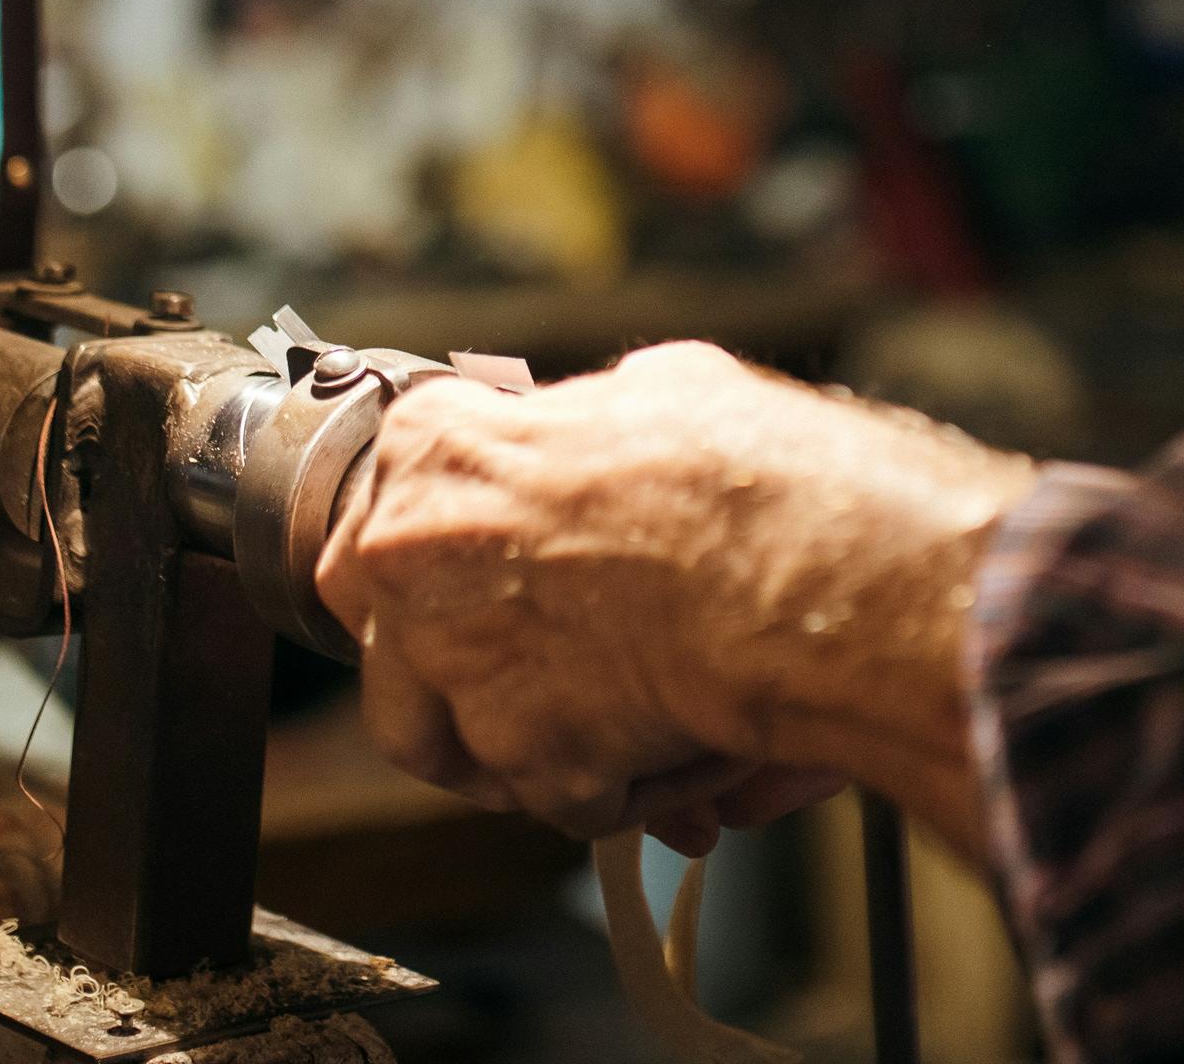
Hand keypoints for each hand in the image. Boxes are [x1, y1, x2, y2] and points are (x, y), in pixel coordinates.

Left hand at [312, 341, 1036, 845]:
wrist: (801, 567)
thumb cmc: (746, 470)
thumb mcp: (666, 390)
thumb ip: (596, 425)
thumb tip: (613, 426)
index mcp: (435, 447)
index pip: (390, 500)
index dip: (454, 544)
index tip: (489, 565)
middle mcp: (411, 552)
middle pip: (382, 626)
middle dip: (451, 655)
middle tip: (537, 661)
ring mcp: (454, 662)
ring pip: (442, 737)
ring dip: (516, 742)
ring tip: (612, 722)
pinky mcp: (518, 755)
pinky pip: (554, 794)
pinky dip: (618, 789)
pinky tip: (685, 748)